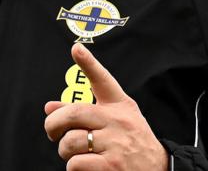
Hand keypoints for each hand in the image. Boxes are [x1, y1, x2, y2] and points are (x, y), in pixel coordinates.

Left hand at [43, 44, 167, 170]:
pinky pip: (76, 163)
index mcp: (119, 106)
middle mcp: (118, 122)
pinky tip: (85, 166)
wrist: (158, 169)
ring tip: (75, 153)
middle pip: (74, 113)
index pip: (103, 80)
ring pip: (70, 142)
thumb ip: (83, 113)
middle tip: (52, 132)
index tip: (76, 48)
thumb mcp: (116, 121)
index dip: (89, 63)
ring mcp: (115, 144)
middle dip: (54, 124)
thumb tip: (49, 108)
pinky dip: (73, 167)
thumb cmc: (132, 143)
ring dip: (65, 151)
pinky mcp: (111, 167)